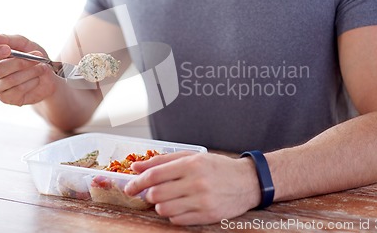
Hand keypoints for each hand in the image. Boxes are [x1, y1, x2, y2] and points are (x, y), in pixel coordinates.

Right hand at [0, 31, 60, 105]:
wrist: (48, 74)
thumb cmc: (31, 56)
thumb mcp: (22, 43)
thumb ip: (6, 39)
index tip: (7, 49)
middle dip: (20, 62)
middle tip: (36, 57)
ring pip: (10, 80)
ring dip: (30, 72)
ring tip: (41, 67)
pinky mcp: (7, 99)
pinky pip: (18, 90)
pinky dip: (31, 82)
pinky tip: (37, 78)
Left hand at [124, 151, 260, 224]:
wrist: (247, 181)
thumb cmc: (217, 167)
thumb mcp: (192, 157)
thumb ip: (163, 161)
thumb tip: (137, 167)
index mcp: (191, 164)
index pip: (155, 175)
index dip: (138, 182)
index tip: (129, 186)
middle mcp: (196, 182)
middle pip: (156, 194)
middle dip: (149, 195)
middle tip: (151, 193)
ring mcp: (201, 201)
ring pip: (164, 209)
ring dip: (160, 205)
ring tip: (168, 199)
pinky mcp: (206, 215)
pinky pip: (177, 219)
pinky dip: (173, 214)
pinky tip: (180, 206)